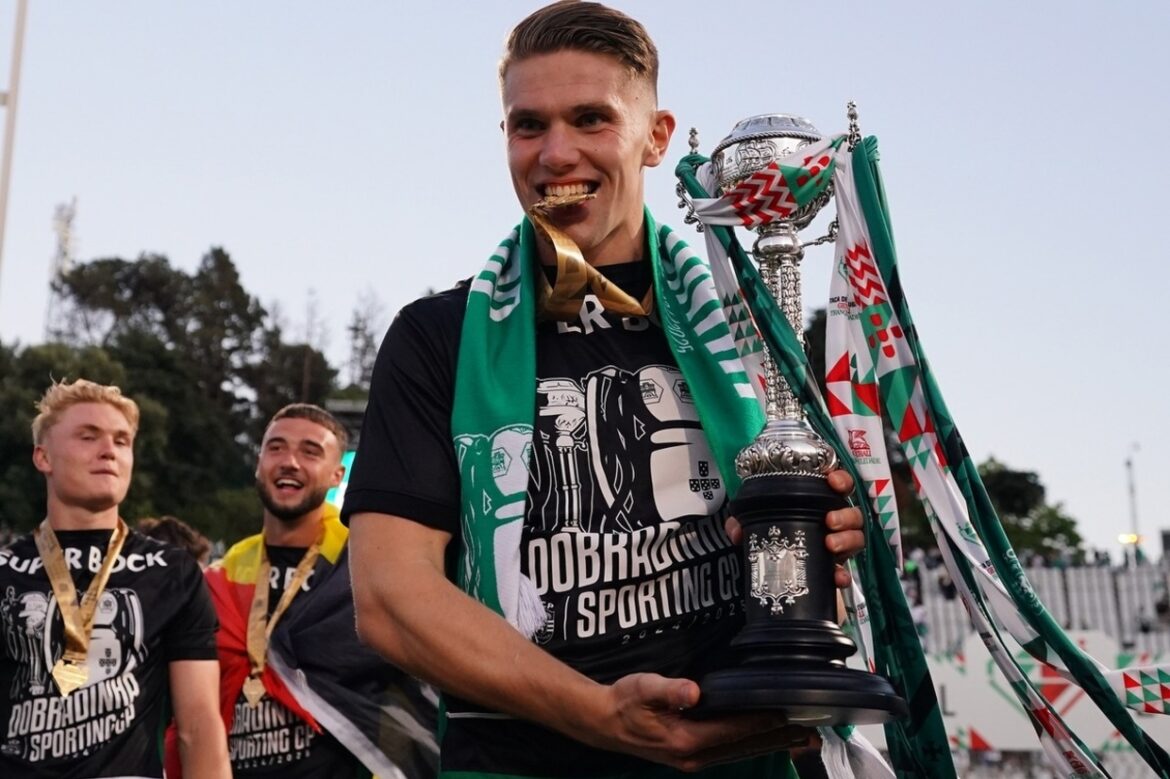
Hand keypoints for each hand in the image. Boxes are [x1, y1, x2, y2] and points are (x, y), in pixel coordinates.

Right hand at [589, 673, 810, 770]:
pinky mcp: (692, 756)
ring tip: (800, 740)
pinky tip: (766, 739)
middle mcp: (694, 755)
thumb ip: (669, 690)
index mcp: (686, 740)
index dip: (761, 722)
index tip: (788, 713)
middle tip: (812, 735)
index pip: (733, 730)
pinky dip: (752, 744)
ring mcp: (694, 759)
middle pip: (744, 747)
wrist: (603, 723)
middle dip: (778, 740)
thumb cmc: (623, 702)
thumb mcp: (642, 688)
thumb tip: (694, 692)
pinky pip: (731, 752)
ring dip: (770, 745)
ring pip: (740, 752)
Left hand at [724, 468, 864, 588]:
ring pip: (857, 539)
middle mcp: (833, 526)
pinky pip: (847, 574)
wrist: (775, 582)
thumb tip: (736, 530)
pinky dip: (843, 575)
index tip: (832, 481)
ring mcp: (837, 550)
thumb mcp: (755, 530)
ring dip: (848, 539)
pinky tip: (837, 576)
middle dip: (845, 515)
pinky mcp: (834, 574)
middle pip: (853, 514)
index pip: (838, 487)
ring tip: (830, 543)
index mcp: (817, 508)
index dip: (841, 480)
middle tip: (829, 520)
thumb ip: (743, 525)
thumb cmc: (773, 544)